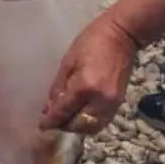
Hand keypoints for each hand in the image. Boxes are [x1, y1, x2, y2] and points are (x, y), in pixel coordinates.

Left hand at [39, 16, 139, 134]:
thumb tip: (50, 106)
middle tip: (53, 120)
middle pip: (79, 125)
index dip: (51, 120)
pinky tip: (80, 114)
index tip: (42, 125)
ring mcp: (112, 103)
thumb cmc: (91, 42)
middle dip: (64, 125)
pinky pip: (102, 121)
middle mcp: (100, 100)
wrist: (123, 35)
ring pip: (92, 127)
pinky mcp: (120, 102)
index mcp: (84, 87)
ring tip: (66, 119)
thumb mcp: (68, 61)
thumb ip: (59, 87)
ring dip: (77, 127)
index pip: (64, 111)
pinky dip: (89, 123)